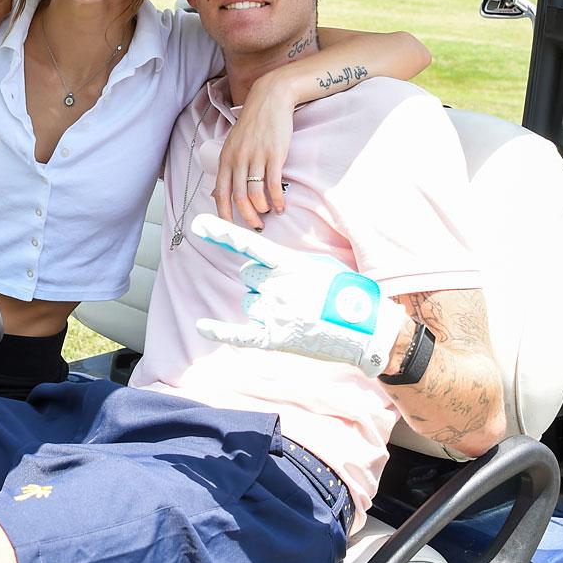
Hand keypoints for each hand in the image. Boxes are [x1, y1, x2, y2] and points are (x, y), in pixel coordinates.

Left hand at [190, 214, 405, 377]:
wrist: (363, 329)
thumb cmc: (344, 294)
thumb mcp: (320, 265)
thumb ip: (291, 262)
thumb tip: (268, 264)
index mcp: (289, 264)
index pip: (250, 244)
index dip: (223, 233)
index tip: (199, 223)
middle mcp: (277, 286)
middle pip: (247, 275)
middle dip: (260, 280)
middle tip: (288, 291)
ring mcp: (274, 313)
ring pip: (248, 302)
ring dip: (262, 305)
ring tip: (292, 313)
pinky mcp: (273, 339)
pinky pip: (238, 333)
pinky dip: (219, 331)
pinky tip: (203, 326)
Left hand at [213, 74, 293, 228]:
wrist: (270, 99)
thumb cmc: (253, 124)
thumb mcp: (233, 144)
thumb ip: (228, 168)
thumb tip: (219, 195)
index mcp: (226, 158)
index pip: (221, 192)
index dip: (225, 213)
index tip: (230, 228)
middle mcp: (238, 159)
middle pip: (239, 197)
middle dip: (247, 217)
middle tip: (256, 226)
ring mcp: (256, 157)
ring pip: (256, 194)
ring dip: (262, 210)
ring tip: (269, 214)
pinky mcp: (274, 155)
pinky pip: (274, 185)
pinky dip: (278, 200)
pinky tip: (281, 206)